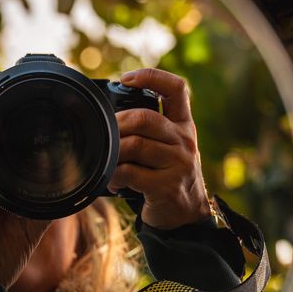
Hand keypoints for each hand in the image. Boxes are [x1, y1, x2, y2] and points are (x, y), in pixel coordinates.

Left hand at [107, 68, 210, 230]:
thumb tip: (109, 115)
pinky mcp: (167, 186)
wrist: (187, 214)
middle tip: (105, 135)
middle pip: (144, 118)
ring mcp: (178, 164)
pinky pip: (130, 173)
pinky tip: (113, 182)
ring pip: (134, 145)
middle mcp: (184, 140)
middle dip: (117, 124)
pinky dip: (115, 176)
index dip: (151, 77)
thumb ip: (151, 128)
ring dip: (112, 154)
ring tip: (108, 163)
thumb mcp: (169, 146)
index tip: (127, 78)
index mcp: (183, 124)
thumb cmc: (169, 175)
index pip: (176, 88)